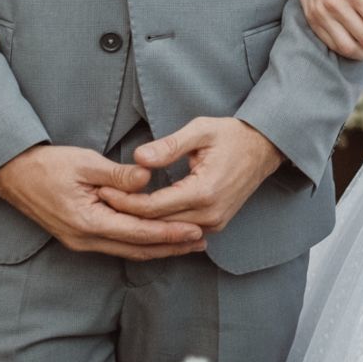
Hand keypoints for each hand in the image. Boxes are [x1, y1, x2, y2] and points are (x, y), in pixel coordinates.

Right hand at [0, 144, 205, 258]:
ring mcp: (82, 242)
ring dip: (158, 248)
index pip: (138, 232)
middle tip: (202, 242)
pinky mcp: (80, 237)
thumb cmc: (48, 165)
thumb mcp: (84, 163)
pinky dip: (141, 244)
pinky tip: (157, 241)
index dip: (169, 233)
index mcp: (88, 222)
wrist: (13, 175)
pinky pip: (117, 246)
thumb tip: (147, 178)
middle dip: (171, 246)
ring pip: (128, 251)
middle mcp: (86, 239)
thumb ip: (117, 174)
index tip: (195, 230)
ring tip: (187, 244)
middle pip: (137, 249)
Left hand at [101, 117, 283, 233]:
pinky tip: (137, 215)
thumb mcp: (200, 130)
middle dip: (126, 214)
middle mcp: (210, 214)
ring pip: (167, 231)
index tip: (102, 189)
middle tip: (99, 201)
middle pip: (156, 224)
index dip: (124, 200)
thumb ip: (169, 146)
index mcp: (204, 191)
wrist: (264, 149)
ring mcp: (215, 223)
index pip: (153, 206)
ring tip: (113, 208)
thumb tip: (138, 159)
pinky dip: (158, 224)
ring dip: (140, 221)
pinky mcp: (216, 224)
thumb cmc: (231, 136)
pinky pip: (179, 230)